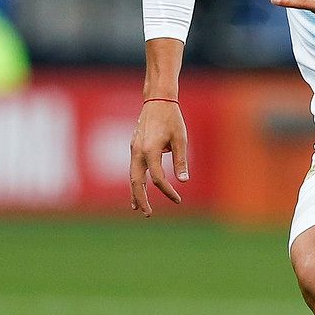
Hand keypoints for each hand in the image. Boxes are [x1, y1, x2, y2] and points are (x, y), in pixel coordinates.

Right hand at [128, 100, 187, 216]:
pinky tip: (137, 188)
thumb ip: (180, 160)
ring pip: (131, 175)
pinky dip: (134, 181)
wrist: (157, 100)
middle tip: (148, 213)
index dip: (168, 191)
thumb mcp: (180, 139)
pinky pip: (132, 168)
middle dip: (141, 198)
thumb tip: (183, 181)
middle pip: (136, 181)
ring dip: (135, 192)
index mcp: (150, 150)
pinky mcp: (134, 147)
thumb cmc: (172, 118)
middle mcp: (138, 151)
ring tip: (137, 207)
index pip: (157, 178)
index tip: (178, 199)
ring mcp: (133, 149)